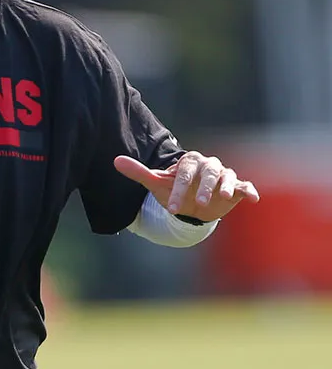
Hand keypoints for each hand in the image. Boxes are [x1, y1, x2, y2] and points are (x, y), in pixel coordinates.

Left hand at [114, 151, 259, 221]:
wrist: (193, 203)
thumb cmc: (175, 190)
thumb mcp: (156, 183)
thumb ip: (138, 172)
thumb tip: (115, 160)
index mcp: (189, 161)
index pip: (184, 174)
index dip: (179, 190)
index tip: (173, 208)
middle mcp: (208, 165)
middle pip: (208, 173)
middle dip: (203, 188)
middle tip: (198, 203)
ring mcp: (225, 176)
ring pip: (227, 177)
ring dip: (226, 186)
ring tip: (224, 197)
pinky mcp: (237, 187)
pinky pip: (246, 186)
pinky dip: (249, 190)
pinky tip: (253, 198)